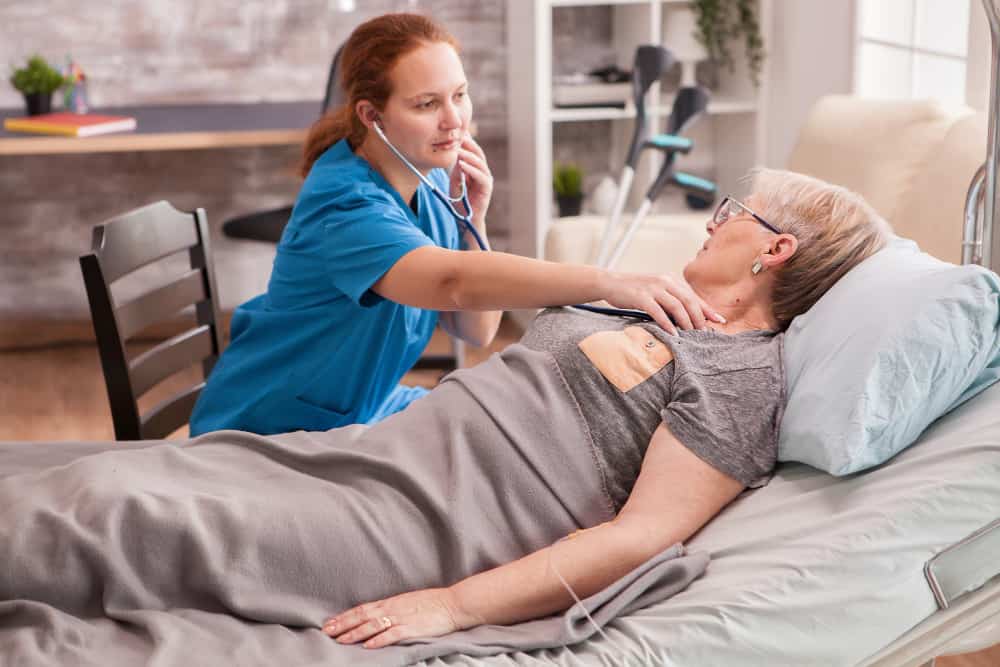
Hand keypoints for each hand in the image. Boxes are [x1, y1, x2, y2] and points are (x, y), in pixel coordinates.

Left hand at [322, 587, 479, 648]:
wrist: (453, 603)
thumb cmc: (433, 603)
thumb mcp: (407, 602)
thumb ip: (392, 609)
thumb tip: (376, 616)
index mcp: (391, 602)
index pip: (362, 609)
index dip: (345, 616)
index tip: (330, 622)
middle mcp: (392, 609)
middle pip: (363, 616)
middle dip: (344, 624)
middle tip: (327, 631)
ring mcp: (402, 618)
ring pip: (373, 625)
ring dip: (355, 633)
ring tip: (341, 640)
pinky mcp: (412, 628)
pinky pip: (392, 634)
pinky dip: (379, 640)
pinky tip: (368, 646)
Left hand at [449, 134, 492, 228]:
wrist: (466, 221)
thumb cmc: (460, 203)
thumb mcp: (454, 183)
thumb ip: (455, 172)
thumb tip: (455, 157)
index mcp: (475, 170)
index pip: (472, 152)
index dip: (466, 142)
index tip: (456, 133)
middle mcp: (483, 173)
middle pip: (478, 154)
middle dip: (469, 145)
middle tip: (459, 136)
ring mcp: (486, 180)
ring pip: (480, 163)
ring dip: (469, 156)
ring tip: (458, 150)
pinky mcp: (487, 189)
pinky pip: (480, 176)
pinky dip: (471, 170)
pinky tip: (462, 165)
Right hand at [601, 272, 725, 333]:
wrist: (610, 282)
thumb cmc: (634, 291)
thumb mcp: (656, 291)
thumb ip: (671, 300)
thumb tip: (688, 317)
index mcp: (671, 280)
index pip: (693, 296)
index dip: (707, 309)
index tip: (719, 321)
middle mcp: (665, 281)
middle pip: (689, 301)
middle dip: (699, 318)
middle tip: (703, 333)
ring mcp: (653, 288)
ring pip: (676, 306)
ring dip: (685, 322)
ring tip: (690, 334)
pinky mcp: (641, 297)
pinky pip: (658, 312)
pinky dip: (667, 323)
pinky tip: (673, 333)